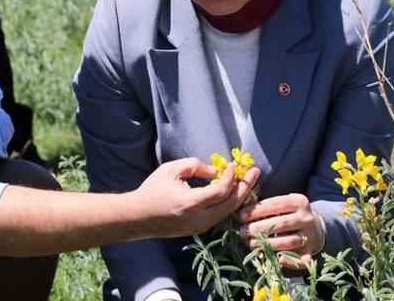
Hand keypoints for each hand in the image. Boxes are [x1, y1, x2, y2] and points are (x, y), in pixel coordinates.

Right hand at [133, 157, 259, 237]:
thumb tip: (215, 171)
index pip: (221, 191)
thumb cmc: (153, 190)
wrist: (138, 217)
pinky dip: (228, 203)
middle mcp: (199, 219)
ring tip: (247, 180)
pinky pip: (219, 216)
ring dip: (238, 195)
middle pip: (231, 204)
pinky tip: (232, 191)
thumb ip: (195, 165)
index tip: (233, 164)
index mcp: (191, 203)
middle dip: (245, 187)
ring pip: (228, 212)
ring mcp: (200, 227)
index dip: (231, 176)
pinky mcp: (198, 230)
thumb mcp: (171, 170)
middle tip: (255, 172)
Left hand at [237, 193, 323, 269]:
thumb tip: (242, 213)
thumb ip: (267, 207)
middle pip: (280, 223)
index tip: (240, 216)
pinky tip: (279, 261)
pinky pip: (302, 259)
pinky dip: (291, 262)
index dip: (256, 211)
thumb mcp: (284, 204)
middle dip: (258, 228)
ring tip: (251, 244)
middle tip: (242, 232)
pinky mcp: (311, 250)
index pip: (275, 204)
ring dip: (268, 244)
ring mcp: (310, 235)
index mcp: (299, 201)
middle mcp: (306, 218)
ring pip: (288, 241)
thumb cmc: (291, 213)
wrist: (316, 226)